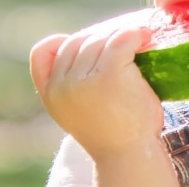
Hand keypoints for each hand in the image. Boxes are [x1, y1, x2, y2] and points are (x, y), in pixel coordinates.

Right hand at [30, 25, 164, 159]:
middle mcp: (62, 86)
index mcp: (50, 94)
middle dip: (101, 39)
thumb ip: (70, 83)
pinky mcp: (109, 74)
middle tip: (124, 44)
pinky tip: (144, 38)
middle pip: (78, 41)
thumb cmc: (112, 130)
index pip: (43, 51)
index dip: (64, 42)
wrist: (129, 154)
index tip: (89, 46)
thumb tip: (89, 42)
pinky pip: (121, 39)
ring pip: (100, 39)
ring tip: (138, 41)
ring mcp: (84, 80)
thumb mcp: (77, 109)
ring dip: (121, 36)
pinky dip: (135, 35)